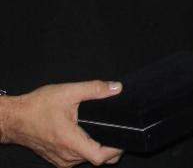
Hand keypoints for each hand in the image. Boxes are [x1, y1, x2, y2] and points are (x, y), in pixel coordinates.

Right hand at [0, 81, 123, 166]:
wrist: (14, 118)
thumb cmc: (37, 107)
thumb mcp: (68, 92)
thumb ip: (94, 89)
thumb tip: (116, 87)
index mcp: (71, 142)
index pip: (101, 157)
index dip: (116, 149)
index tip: (123, 137)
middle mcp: (66, 156)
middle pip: (97, 160)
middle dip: (110, 147)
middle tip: (115, 130)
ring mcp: (60, 160)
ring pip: (86, 160)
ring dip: (97, 149)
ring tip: (102, 131)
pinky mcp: (56, 159)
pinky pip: (76, 160)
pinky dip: (85, 151)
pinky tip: (87, 136)